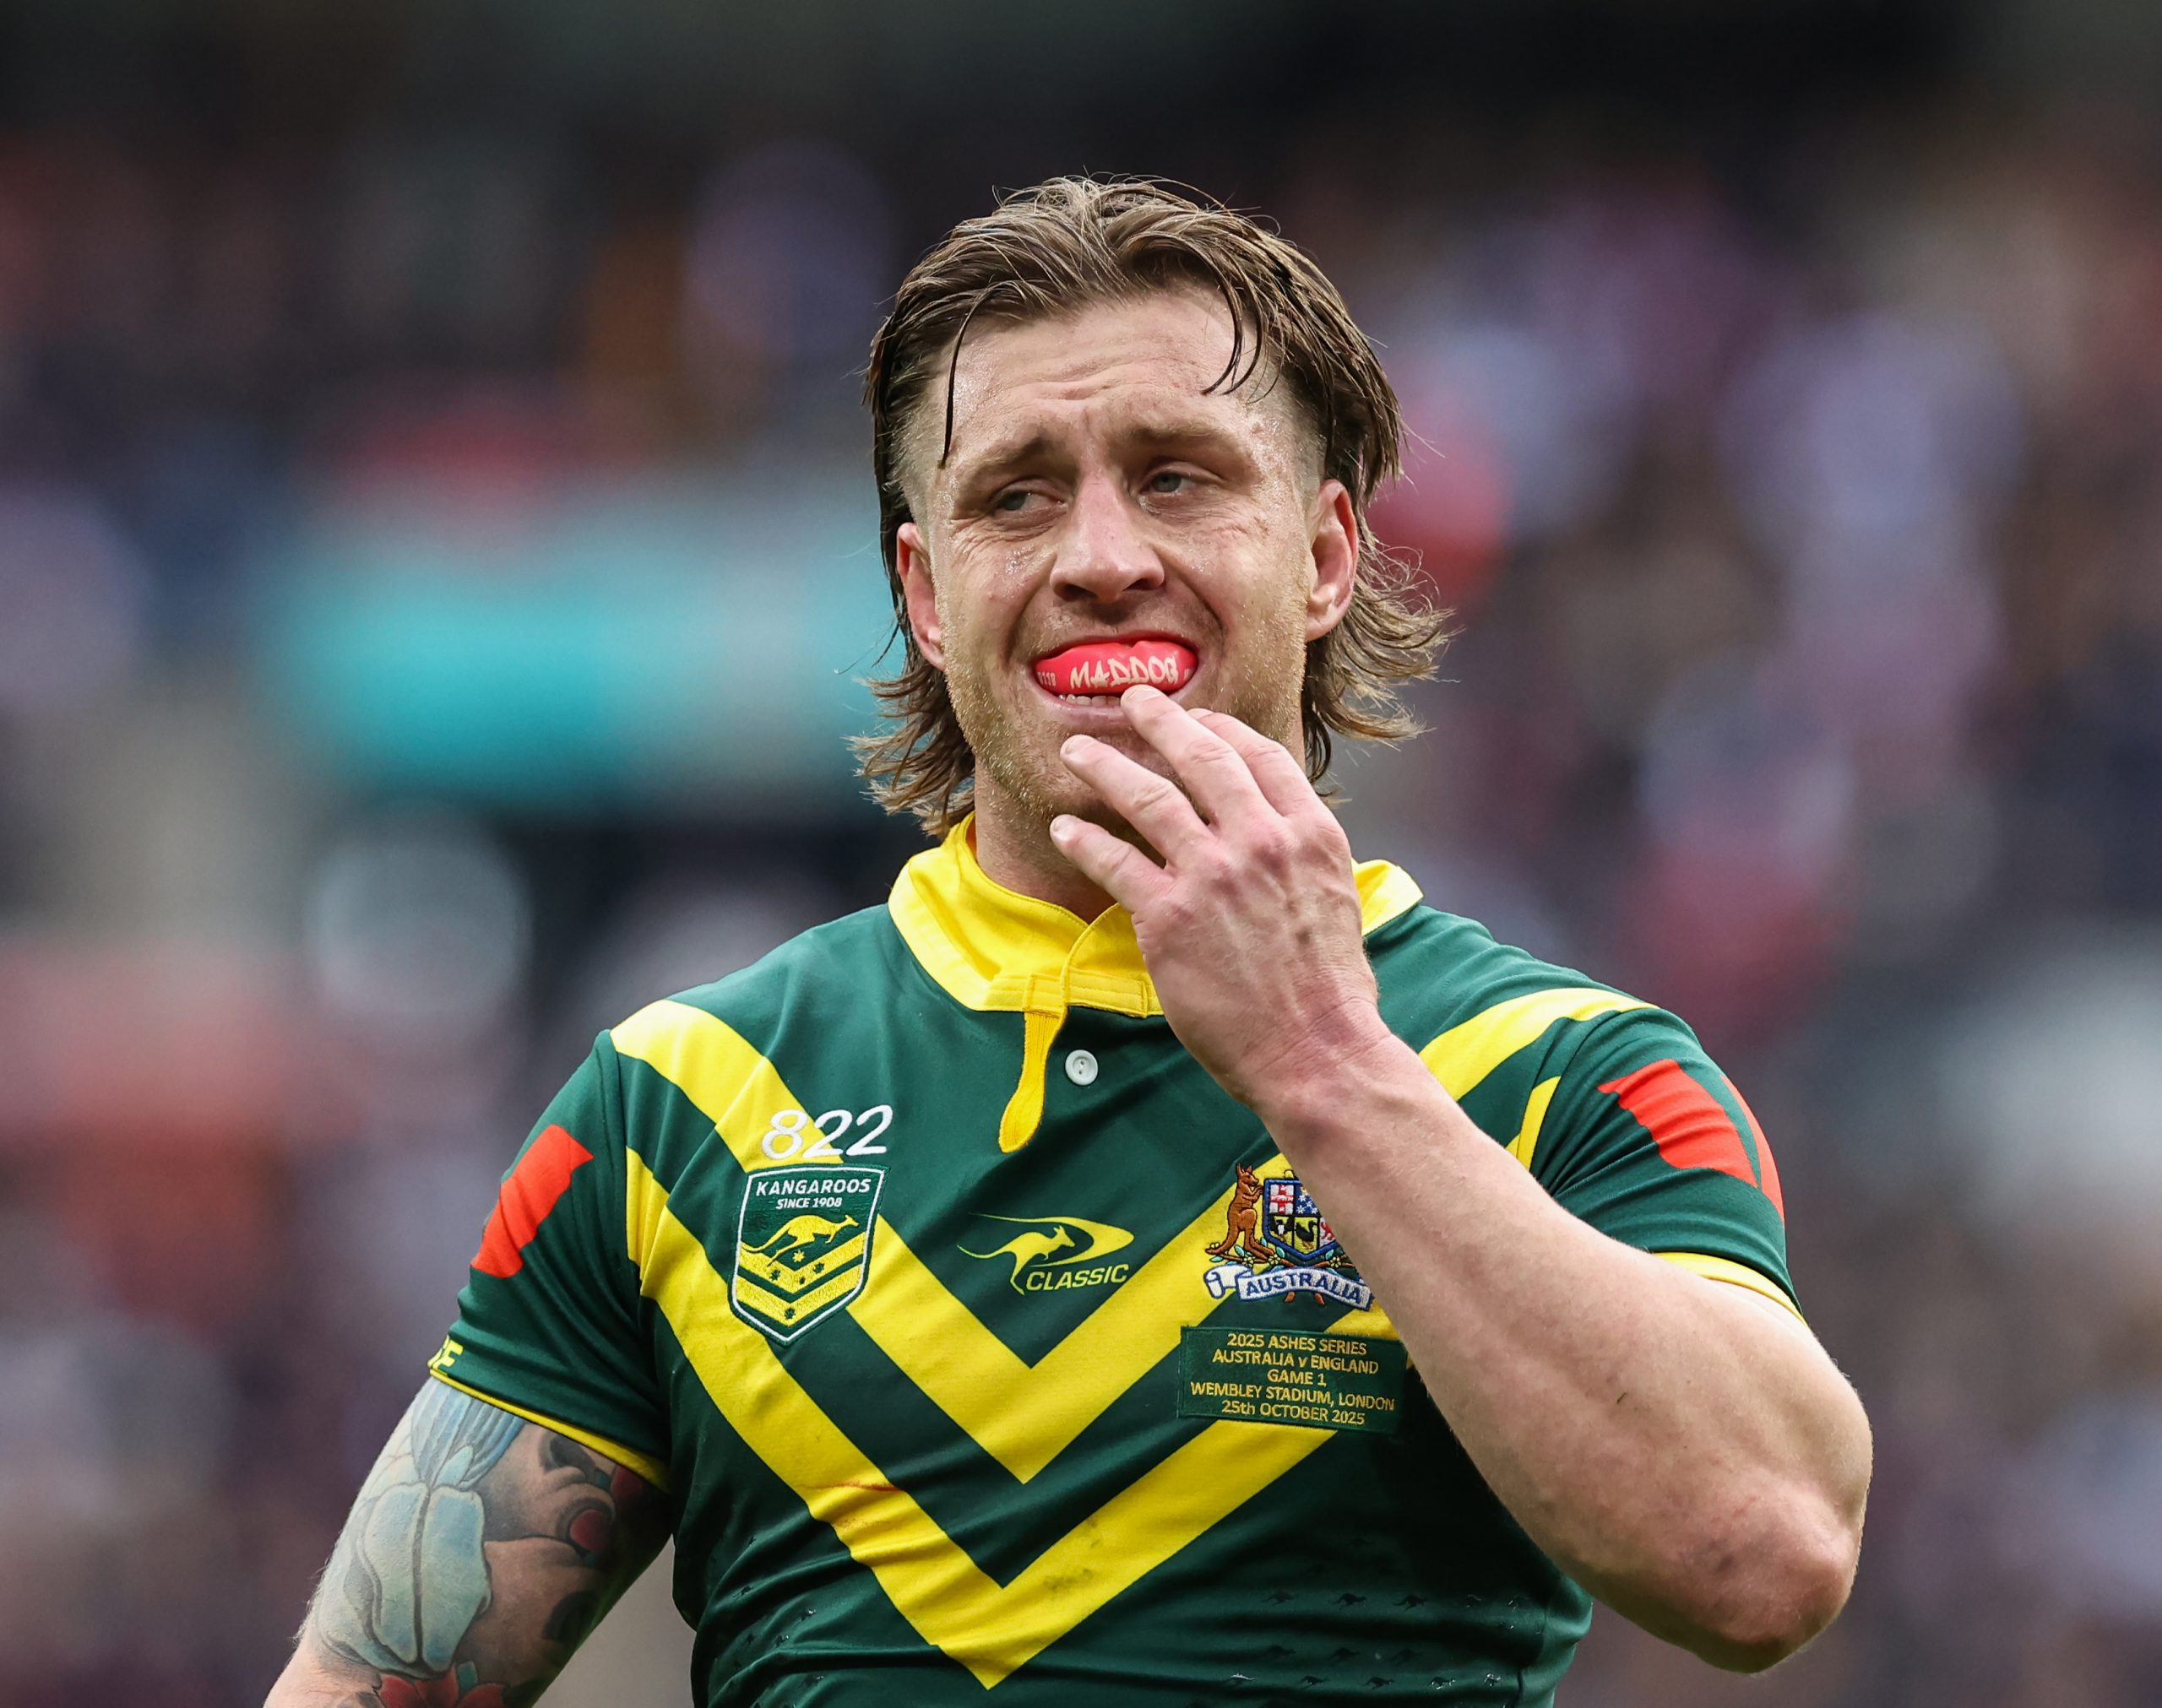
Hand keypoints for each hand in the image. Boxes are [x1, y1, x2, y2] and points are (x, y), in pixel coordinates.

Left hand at [1050, 685, 1395, 1115]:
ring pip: (1148, 797)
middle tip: (1133, 700)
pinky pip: (1115, 861)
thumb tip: (1280, 835)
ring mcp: (1213, 875)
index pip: (1260, 757)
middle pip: (1202, 757)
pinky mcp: (1170, 917)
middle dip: (1161, 720)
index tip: (1197, 720)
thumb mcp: (1337, 899)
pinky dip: (1084, 840)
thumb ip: (1303, 856)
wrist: (1317, 1051)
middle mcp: (1262, 841)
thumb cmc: (1331, 991)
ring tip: (1077, 751)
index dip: (1222, 730)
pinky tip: (1064, 829)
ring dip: (1105, 766)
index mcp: (1310, 833)